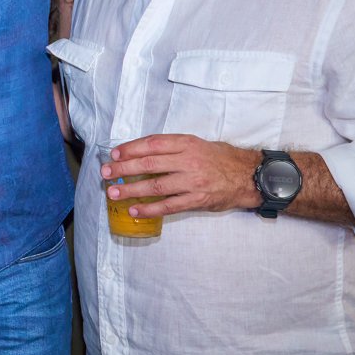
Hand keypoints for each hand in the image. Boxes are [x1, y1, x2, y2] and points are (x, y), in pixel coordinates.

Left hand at [100, 134, 261, 217]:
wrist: (249, 176)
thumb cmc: (220, 158)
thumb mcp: (197, 144)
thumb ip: (173, 148)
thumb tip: (141, 154)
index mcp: (187, 143)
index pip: (153, 143)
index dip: (131, 148)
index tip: (114, 154)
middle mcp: (189, 160)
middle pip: (149, 163)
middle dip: (124, 168)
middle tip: (106, 173)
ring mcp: (193, 182)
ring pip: (156, 185)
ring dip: (131, 190)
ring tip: (113, 193)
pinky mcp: (197, 200)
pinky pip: (169, 206)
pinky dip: (150, 209)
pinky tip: (135, 211)